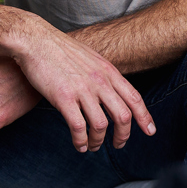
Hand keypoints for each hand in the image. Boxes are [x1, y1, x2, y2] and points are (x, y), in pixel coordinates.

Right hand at [11, 28, 155, 151]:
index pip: (134, 98)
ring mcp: (83, 90)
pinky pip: (78, 126)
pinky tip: (80, 145)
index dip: (145, 117)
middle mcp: (100, 82)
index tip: (150, 131)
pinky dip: (81, 140)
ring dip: (99, 141)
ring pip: (101, 125)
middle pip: (123, 116)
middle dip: (123, 135)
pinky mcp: (63, 98)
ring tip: (94, 147)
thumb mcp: (92, 59)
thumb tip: (114, 89)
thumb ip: (105, 75)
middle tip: (119, 145)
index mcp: (109, 72)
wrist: (36, 40)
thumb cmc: (61, 50)